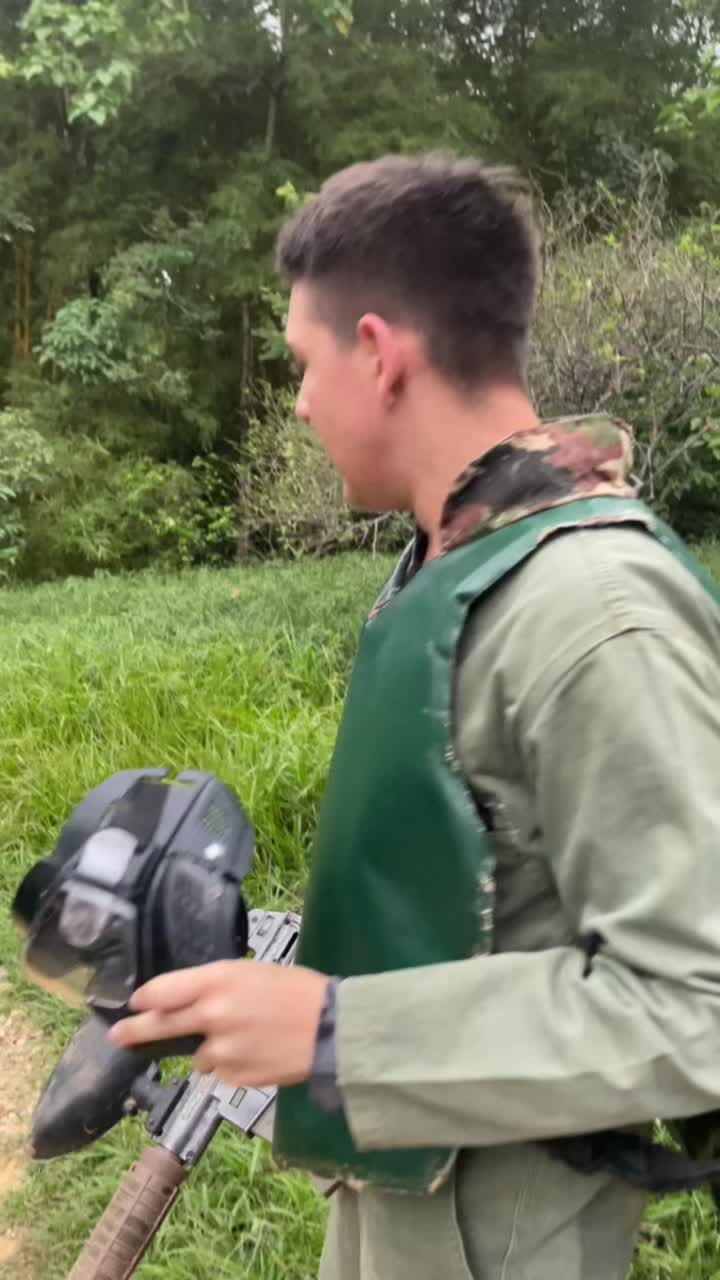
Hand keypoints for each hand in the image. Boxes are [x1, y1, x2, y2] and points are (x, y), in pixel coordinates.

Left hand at [108, 961, 329, 1087]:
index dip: (145, 997)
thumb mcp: (252, 971)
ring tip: (246, 1038)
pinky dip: (231, 1066)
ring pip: (197, 1055)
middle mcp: (212, 1015)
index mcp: (218, 980)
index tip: (136, 1002)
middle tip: (118, 1035)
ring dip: (210, 1049)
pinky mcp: (234, 1078)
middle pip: (159, 1024)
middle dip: (135, 1030)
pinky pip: (221, 1072)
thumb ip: (215, 985)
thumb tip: (185, 1001)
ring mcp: (221, 1051)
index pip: (162, 990)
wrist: (331, 1028)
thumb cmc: (296, 990)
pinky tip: (257, 1053)